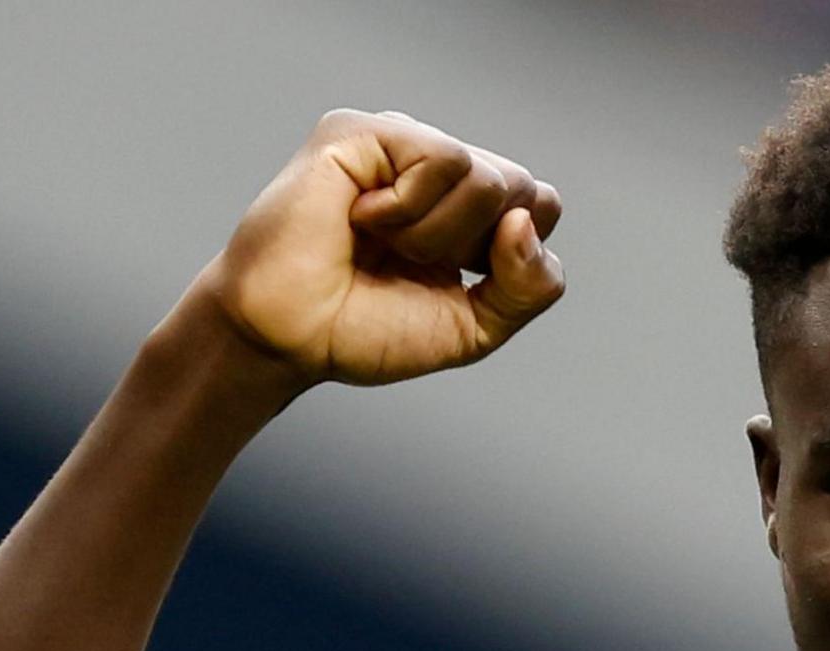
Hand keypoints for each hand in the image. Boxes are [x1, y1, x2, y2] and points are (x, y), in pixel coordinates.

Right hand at [193, 109, 565, 388]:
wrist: (289, 340)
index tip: (447, 280)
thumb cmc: (365, 329)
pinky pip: (444, 159)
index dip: (509, 257)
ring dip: (437, 236)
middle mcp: (436, 165)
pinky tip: (361, 216)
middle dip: (472, 249)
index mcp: (466, 205)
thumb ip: (528, 288)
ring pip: (488, 177)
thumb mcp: (476, 326)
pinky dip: (411, 209)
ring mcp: (400, 142)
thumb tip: (524, 222)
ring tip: (378, 241)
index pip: (540, 204)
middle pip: (521, 189)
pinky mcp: (362, 130)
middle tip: (404, 262)